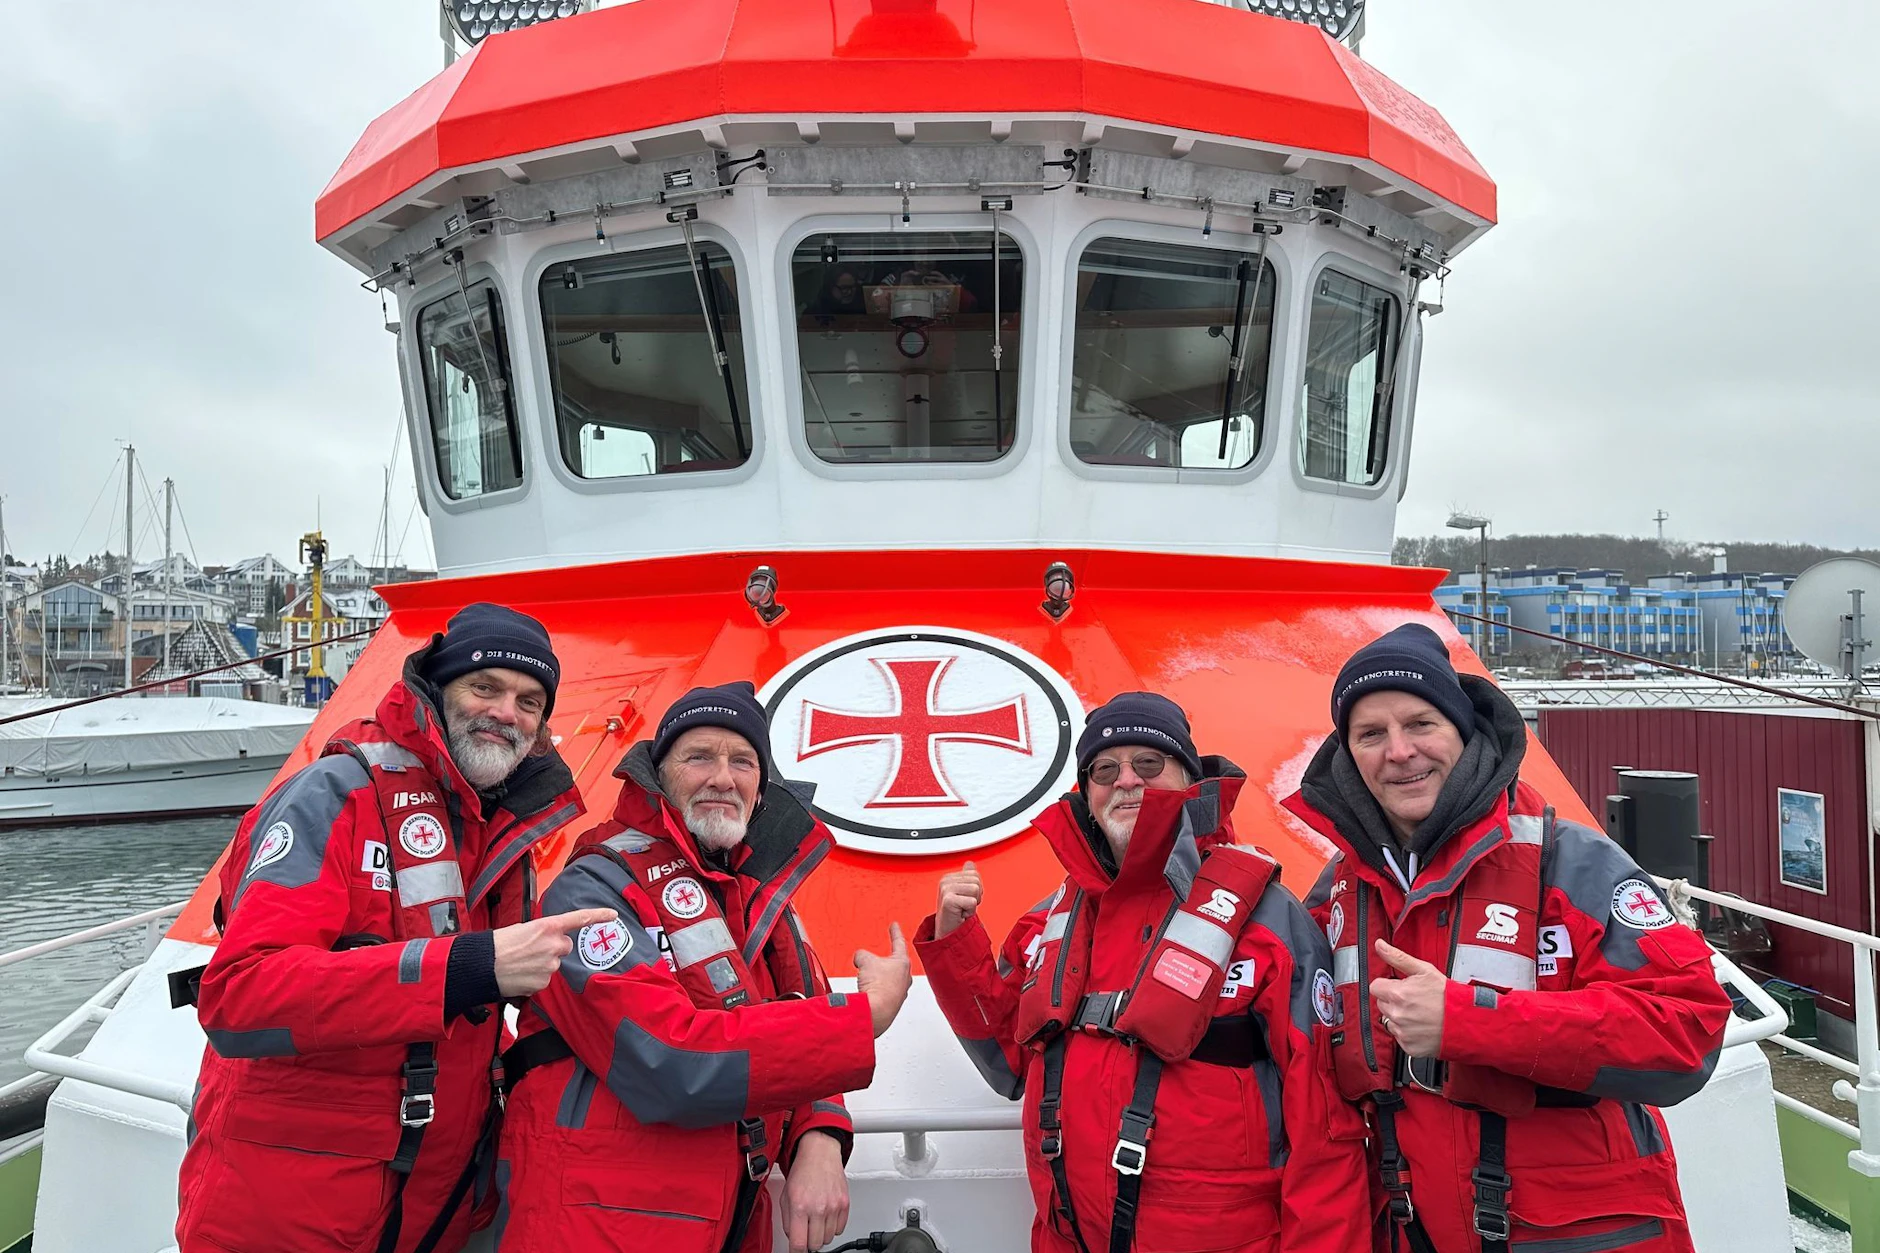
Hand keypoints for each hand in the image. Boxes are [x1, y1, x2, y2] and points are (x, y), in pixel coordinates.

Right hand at [492, 909, 618, 996]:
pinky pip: (544, 979)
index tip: (613, 915)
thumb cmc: (498, 944)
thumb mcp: (523, 929)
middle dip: (553, 948)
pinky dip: (535, 977)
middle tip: (531, 950)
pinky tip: (520, 974)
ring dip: (542, 963)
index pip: (578, 918)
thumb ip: (543, 933)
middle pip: (565, 946)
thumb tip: (549, 940)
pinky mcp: (544, 981)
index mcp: (548, 926)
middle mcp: (553, 944)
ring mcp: (551, 964)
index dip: (598, 915)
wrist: (482, 964)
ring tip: (521, 963)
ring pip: (554, 964)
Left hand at [780, 1131, 848, 1251]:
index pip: (799, 1244)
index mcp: (799, 1206)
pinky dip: (833, 1227)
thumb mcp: (785, 1196)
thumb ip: (787, 1221)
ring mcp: (833, 1207)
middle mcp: (818, 1208)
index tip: (796, 1250)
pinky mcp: (845, 1204)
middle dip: (809, 1242)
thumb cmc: (802, 1172)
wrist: (820, 1154)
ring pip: (829, 1239)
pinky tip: (826, 1215)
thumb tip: (793, 1238)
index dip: (796, 1251)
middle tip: (806, 1231)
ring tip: (816, 1220)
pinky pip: (840, 1229)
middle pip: (816, 1245)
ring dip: (821, 1234)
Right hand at [854, 923, 911, 1036]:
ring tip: (865, 982)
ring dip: (875, 979)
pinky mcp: (893, 1004)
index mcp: (902, 962)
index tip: (894, 925)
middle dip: (879, 962)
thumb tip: (860, 958)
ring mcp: (900, 992)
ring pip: (886, 979)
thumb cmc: (878, 986)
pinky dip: (874, 991)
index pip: (898, 942)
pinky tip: (867, 993)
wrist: (876, 1012)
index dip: (894, 932)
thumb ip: (862, 954)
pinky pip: (882, 993)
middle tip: (870, 962)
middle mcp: (905, 977)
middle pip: (891, 963)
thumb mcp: (864, 960)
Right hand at [934, 861, 982, 938]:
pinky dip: (970, 912)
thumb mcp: (963, 892)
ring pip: (976, 890)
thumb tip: (969, 863)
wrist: (947, 933)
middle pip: (976, 881)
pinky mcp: (948, 900)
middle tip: (964, 906)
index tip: (964, 899)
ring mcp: (946, 890)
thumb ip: (966, 877)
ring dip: (973, 904)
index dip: (976, 890)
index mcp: (948, 877)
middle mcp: (945, 881)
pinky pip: (972, 902)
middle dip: (975, 897)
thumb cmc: (955, 914)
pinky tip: (960, 915)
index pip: (975, 874)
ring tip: (962, 910)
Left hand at [1368, 939, 1449, 1058]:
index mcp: (1398, 994)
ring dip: (1399, 1016)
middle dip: (1393, 1000)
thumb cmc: (1448, 996)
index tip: (1399, 986)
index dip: (1387, 985)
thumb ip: (1397, 957)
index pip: (1375, 987)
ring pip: (1389, 1020)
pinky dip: (1407, 1032)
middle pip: (1381, 1004)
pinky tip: (1421, 1025)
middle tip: (1413, 999)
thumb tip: (1380, 945)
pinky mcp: (1408, 1046)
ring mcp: (1403, 1032)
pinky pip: (1399, 1036)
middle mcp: (1398, 1015)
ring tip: (1419, 1013)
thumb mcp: (1424, 970)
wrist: (1466, 1021)